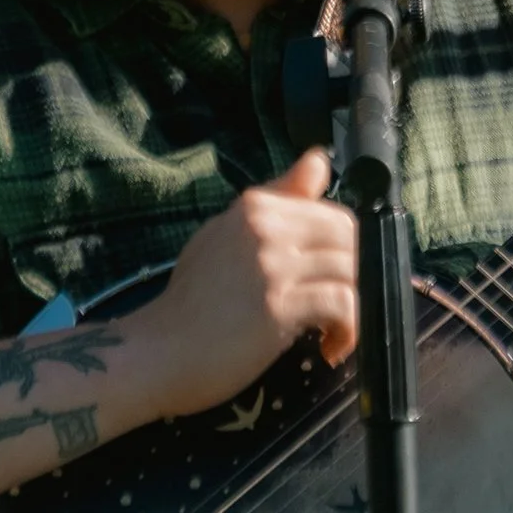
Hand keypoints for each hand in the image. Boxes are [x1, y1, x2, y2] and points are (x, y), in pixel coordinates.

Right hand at [124, 149, 358, 419]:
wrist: (152, 354)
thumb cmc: (190, 302)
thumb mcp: (226, 235)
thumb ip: (279, 198)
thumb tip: (319, 158)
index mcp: (255, 206)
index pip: (331, 211)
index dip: (346, 250)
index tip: (338, 278)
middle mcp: (266, 226)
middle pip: (349, 237)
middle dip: (359, 274)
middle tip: (344, 307)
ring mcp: (273, 265)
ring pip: (353, 269)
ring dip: (358, 305)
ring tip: (337, 331)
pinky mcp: (279, 305)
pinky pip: (343, 305)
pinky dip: (349, 329)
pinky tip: (331, 346)